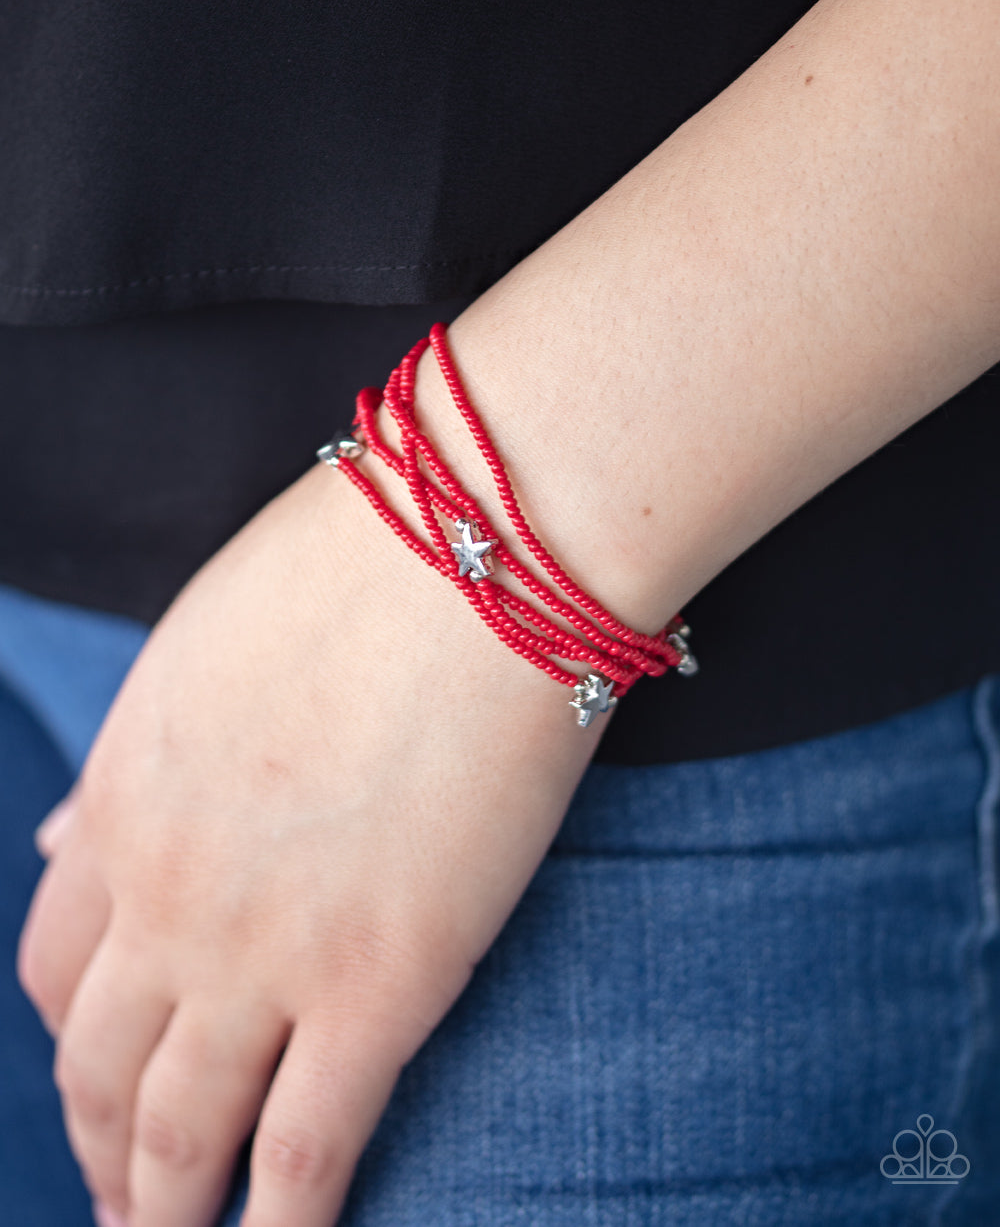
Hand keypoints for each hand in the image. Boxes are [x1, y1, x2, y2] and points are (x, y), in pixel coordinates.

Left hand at [18, 452, 599, 1226]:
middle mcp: (166, 893)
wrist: (470, 552)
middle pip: (101, 1065)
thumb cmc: (354, 565)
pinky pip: (308, 1151)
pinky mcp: (380, 985)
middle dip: (103, 1146)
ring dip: (166, 1208)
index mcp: (123, 798)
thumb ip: (130, 759)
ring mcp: (264, 950)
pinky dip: (283, 1222)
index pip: (56, 962)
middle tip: (126, 1198)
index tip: (102, 1071)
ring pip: (181, 1131)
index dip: (74, 1038)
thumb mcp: (199, 648)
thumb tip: (57, 840)